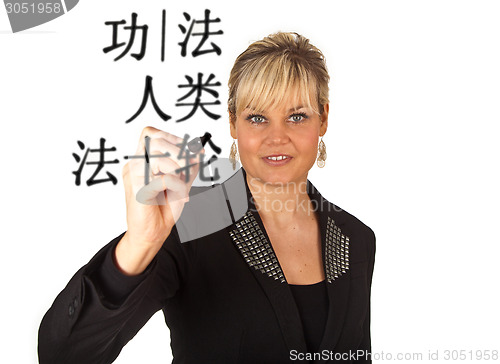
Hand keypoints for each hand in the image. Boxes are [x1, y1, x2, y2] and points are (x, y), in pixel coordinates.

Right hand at [115, 127, 200, 274]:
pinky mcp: (137, 189)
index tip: (189, 151)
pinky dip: (176, 185)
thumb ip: (189, 165)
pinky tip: (179, 195)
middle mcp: (134, 165)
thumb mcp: (181, 181)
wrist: (154, 233)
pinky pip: (162, 177)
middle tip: (189, 167)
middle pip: (154, 139)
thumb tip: (199, 148)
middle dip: (179, 151)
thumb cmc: (164, 208)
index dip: (171, 137)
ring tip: (182, 182)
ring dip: (178, 166)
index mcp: (141, 161)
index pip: (150, 132)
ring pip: (156, 154)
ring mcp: (133, 176)